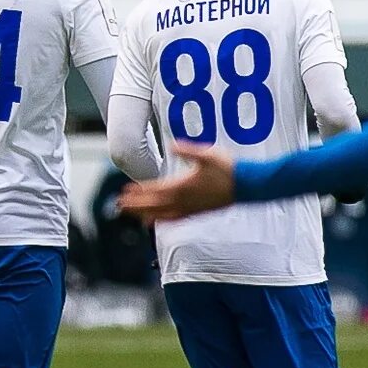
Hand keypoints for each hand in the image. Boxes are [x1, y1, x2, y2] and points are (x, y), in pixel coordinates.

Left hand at [119, 145, 238, 222]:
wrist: (248, 185)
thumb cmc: (229, 168)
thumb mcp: (207, 154)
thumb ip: (187, 150)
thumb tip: (171, 145)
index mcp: (184, 186)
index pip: (155, 190)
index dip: (139, 192)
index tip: (125, 192)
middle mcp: (185, 200)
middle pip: (154, 205)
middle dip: (136, 205)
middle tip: (119, 206)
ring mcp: (192, 208)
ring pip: (163, 215)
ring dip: (146, 215)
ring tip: (133, 216)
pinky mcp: (199, 213)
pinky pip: (177, 219)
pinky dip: (164, 221)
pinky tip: (157, 222)